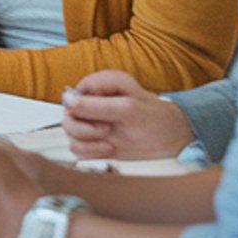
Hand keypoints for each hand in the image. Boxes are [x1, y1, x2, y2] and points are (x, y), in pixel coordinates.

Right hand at [62, 71, 195, 160]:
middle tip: (105, 130)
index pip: (71, 94)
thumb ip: (97, 105)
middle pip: (67, 115)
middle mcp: (93, 101)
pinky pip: (77, 148)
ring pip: (70, 133)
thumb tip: (69, 103)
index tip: (99, 116)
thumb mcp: (129, 109)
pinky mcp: (92, 139)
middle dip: (84, 129)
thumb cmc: (155, 120)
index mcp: (100, 84)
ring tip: (109, 141)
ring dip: (88, 142)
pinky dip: (91, 153)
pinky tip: (108, 150)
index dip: (81, 108)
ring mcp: (91, 121)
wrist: (170, 142)